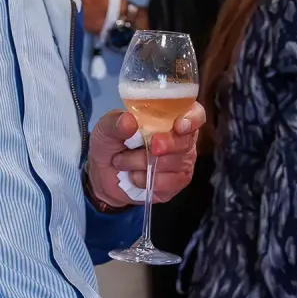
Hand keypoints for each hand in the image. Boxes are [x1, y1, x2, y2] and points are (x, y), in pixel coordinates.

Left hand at [85, 104, 202, 207]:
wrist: (102, 175)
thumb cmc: (110, 144)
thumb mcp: (105, 129)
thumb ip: (115, 123)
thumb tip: (129, 121)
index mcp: (169, 117)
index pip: (195, 114)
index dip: (192, 118)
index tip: (179, 126)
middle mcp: (181, 138)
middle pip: (186, 141)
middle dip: (166, 144)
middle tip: (150, 146)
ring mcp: (181, 162)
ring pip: (175, 163)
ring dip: (144, 163)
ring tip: (123, 162)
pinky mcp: (175, 183)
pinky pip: (169, 182)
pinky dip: (147, 180)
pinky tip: (134, 176)